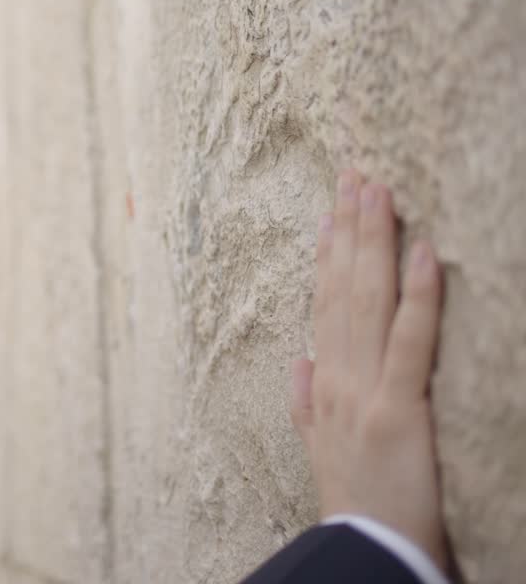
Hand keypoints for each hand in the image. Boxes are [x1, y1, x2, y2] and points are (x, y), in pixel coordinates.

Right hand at [290, 170, 448, 572]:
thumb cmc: (353, 504)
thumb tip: (300, 361)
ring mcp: (366, 390)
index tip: (333, 211)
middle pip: (342, 291)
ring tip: (378, 193)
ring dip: (372, 243)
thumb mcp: (319, 451)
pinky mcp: (399, 409)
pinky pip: (410, 342)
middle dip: (349, 230)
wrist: (363, 552)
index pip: (325, 305)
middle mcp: (338, 377)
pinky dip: (417, 296)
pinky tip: (422, 253)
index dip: (329, 255)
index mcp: (325, 385)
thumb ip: (306, 405)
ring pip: (367, 303)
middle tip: (356, 176)